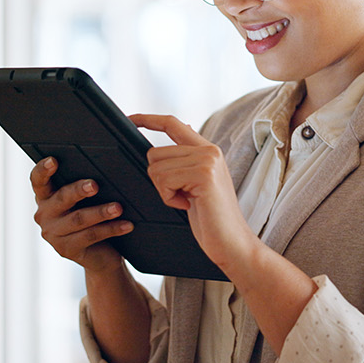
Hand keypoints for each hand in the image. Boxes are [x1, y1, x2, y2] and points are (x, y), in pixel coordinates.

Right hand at [29, 158, 132, 274]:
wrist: (98, 254)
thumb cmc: (92, 218)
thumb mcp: (85, 201)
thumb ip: (85, 187)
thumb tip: (104, 171)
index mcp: (45, 197)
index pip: (38, 181)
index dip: (43, 170)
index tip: (53, 160)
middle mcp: (44, 215)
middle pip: (61, 198)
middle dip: (78, 190)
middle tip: (94, 185)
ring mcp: (53, 235)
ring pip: (78, 219)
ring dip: (101, 212)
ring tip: (118, 207)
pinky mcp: (66, 250)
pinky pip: (91, 236)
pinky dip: (111, 229)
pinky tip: (126, 224)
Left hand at [128, 114, 261, 270]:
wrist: (232, 243)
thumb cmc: (211, 219)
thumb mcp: (196, 185)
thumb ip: (186, 162)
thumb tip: (174, 139)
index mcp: (207, 150)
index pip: (172, 124)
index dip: (148, 119)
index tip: (130, 119)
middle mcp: (209, 150)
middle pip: (155, 153)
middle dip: (158, 180)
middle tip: (181, 197)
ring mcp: (208, 160)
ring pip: (156, 168)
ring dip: (164, 191)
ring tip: (187, 201)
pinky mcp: (204, 174)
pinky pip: (164, 180)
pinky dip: (169, 198)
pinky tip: (187, 206)